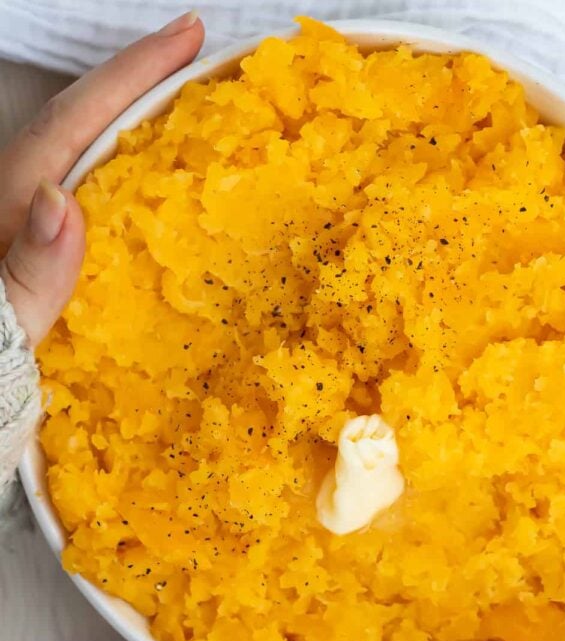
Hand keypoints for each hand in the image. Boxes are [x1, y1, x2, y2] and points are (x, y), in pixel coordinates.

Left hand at [0, 11, 203, 346]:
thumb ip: (30, 276)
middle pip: (83, 119)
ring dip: (140, 113)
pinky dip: (135, 164)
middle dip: (141, 77)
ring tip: (193, 96)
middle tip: (199, 49)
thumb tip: (62, 199)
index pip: (73, 125)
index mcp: (11, 210)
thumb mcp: (1, 334)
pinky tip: (164, 169)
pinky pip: (100, 188)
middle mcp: (25, 203)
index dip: (131, 76)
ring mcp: (41, 223)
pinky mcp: (54, 246)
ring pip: (91, 148)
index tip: (188, 35)